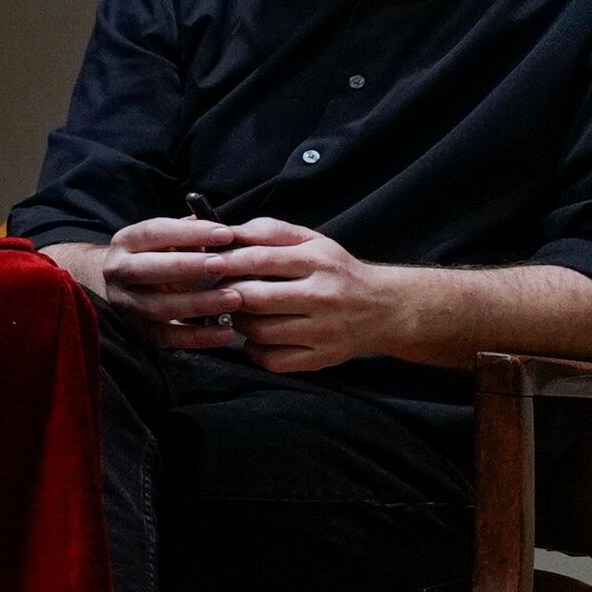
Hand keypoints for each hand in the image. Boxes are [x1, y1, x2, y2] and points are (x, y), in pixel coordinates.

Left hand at [106, 215, 401, 372]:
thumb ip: (269, 231)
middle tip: (221, 292)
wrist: (384, 308)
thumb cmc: (336, 270)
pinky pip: (272, 360)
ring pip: (259, 331)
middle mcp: (323, 296)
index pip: (259, 260)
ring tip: (241, 312)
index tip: (206, 264)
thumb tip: (227, 231)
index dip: (225, 262)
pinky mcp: (322, 358)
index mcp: (318, 262)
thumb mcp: (311, 241)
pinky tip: (258, 338)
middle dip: (228, 295)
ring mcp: (323, 331)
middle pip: (254, 298)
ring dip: (239, 323)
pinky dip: (255, 350)